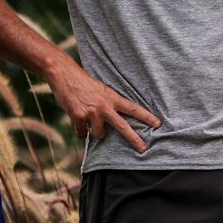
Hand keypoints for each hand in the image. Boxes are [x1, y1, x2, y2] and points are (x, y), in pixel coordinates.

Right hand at [46, 57, 161, 153]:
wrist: (64, 74)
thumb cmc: (83, 82)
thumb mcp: (101, 90)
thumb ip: (109, 103)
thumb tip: (112, 119)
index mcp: (112, 97)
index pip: (133, 108)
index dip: (146, 116)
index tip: (158, 123)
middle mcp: (104, 106)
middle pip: (122, 126)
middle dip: (134, 139)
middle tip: (143, 149)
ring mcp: (92, 112)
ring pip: (98, 134)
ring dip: (94, 132)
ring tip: (89, 121)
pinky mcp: (79, 117)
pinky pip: (81, 133)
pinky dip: (79, 130)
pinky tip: (76, 119)